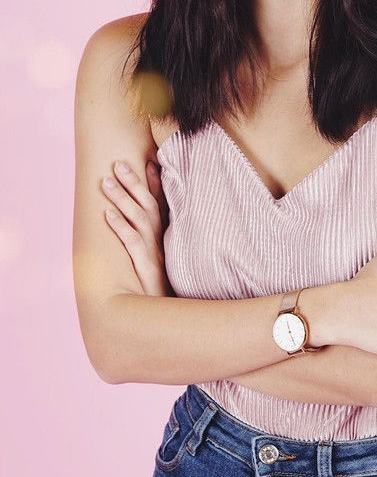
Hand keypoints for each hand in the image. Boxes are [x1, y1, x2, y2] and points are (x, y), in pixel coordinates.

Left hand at [101, 158, 174, 296]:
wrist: (171, 315)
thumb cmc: (166, 289)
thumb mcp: (165, 262)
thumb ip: (158, 244)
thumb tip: (147, 227)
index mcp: (168, 236)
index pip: (161, 203)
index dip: (155, 183)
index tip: (149, 161)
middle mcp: (163, 240)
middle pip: (148, 205)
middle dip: (133, 182)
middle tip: (117, 163)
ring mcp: (155, 251)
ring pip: (139, 218)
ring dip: (122, 199)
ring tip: (106, 182)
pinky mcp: (146, 266)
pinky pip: (132, 242)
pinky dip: (120, 227)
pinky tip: (107, 215)